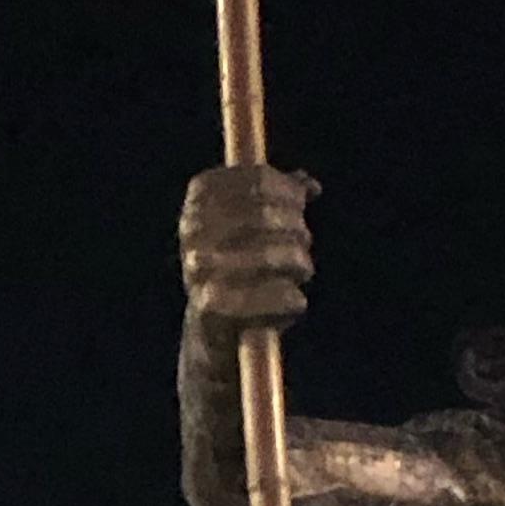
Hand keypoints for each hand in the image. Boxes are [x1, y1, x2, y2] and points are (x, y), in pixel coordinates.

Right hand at [181, 162, 314, 333]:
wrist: (210, 326)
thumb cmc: (240, 265)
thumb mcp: (257, 225)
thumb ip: (283, 199)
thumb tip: (311, 185)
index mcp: (200, 197)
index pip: (258, 180)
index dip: (289, 190)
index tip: (302, 202)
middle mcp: (192, 229)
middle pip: (266, 215)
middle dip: (296, 227)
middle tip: (304, 241)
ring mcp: (197, 268)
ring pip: (270, 255)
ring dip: (298, 262)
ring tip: (301, 269)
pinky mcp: (209, 307)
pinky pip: (266, 297)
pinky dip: (289, 298)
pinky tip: (296, 299)